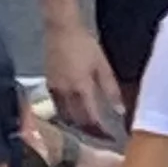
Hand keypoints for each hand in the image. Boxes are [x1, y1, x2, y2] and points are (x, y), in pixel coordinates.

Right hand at [42, 23, 122, 139]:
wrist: (60, 28)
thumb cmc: (84, 44)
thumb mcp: (103, 66)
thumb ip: (111, 89)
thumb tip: (120, 111)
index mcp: (81, 87)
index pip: (91, 118)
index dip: (101, 131)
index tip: (111, 138)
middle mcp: (66, 92)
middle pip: (77, 121)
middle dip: (89, 132)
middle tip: (101, 138)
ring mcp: (54, 89)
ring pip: (65, 116)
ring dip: (76, 125)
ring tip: (88, 130)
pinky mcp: (48, 84)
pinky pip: (57, 106)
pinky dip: (66, 114)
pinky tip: (74, 115)